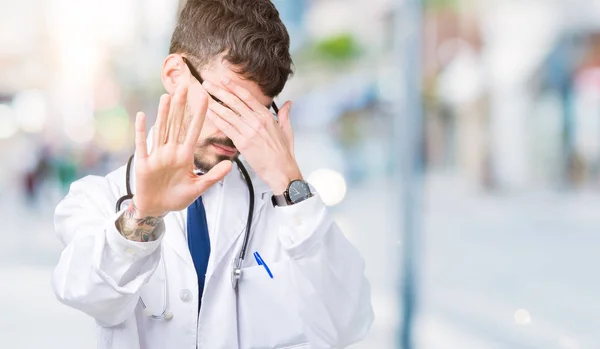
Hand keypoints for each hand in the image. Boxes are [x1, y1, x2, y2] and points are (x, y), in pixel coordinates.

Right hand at [133, 85, 231, 216]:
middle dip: (181, 106)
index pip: (194, 131)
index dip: (199, 115)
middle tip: (185, 86)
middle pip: (177, 124)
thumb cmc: (177, 197)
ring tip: (167, 96)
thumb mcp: (198, 187)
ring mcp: (157, 155)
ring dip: (163, 113)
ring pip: (161, 130)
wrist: (157, 208)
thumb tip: (230, 165)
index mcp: (185, 156)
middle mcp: (171, 151)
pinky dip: (141, 131)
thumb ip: (213, 176)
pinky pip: (142, 144)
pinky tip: (142, 115)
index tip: (205, 98)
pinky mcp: (144, 163)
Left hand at [202, 78, 300, 193]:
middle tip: (207, 83)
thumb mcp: (287, 130)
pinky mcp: (242, 143)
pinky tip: (208, 114)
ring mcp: (248, 132)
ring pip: (228, 114)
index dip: (233, 87)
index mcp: (267, 116)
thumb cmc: (283, 153)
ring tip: (204, 96)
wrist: (281, 171)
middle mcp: (257, 121)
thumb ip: (285, 115)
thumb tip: (288, 104)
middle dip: (219, 91)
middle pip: (234, 102)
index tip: (223, 80)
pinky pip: (226, 128)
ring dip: (214, 104)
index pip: (247, 97)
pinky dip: (216, 120)